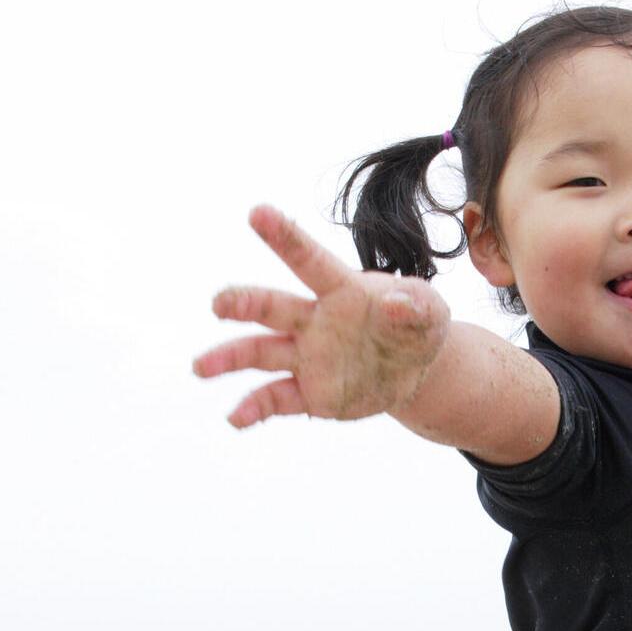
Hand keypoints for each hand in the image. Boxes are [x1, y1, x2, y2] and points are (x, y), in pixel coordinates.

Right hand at [194, 205, 449, 427]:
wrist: (414, 369)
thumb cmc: (417, 326)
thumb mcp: (431, 312)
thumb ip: (417, 305)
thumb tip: (395, 303)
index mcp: (342, 290)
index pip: (310, 260)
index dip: (285, 237)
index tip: (256, 212)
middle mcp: (314, 320)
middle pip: (273, 307)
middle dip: (245, 303)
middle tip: (220, 302)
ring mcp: (307, 357)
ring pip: (261, 353)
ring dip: (230, 358)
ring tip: (201, 367)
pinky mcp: (310, 393)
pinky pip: (276, 398)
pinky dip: (253, 407)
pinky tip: (234, 418)